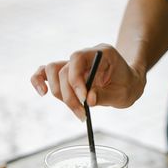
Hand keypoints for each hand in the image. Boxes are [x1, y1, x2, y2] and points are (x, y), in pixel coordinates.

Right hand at [30, 43, 145, 120]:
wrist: (128, 83)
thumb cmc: (127, 86)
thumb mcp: (123, 94)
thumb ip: (105, 95)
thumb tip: (88, 100)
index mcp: (100, 53)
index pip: (77, 59)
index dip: (76, 80)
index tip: (84, 100)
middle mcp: (84, 56)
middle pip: (63, 70)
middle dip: (69, 96)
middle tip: (82, 114)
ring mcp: (73, 64)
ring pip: (53, 73)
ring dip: (59, 95)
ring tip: (77, 111)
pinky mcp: (66, 75)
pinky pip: (45, 73)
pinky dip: (39, 80)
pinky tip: (42, 92)